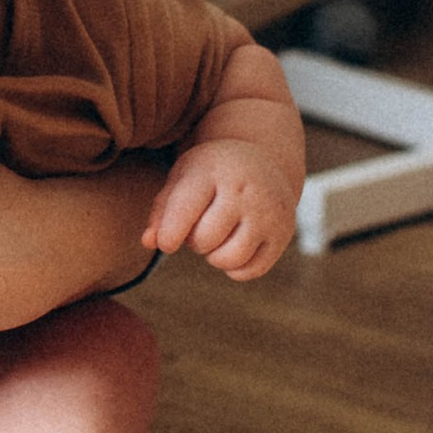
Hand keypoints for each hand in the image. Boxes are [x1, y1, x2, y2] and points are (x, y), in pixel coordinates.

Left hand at [143, 141, 297, 279]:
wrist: (263, 161)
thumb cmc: (211, 175)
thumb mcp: (183, 180)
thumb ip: (162, 211)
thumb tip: (149, 242)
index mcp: (213, 170)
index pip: (185, 209)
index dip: (170, 234)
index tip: (167, 243)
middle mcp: (245, 190)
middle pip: (205, 240)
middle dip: (194, 242)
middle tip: (200, 227)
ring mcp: (268, 212)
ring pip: (229, 259)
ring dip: (214, 257)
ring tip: (216, 239)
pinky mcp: (283, 233)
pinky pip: (250, 271)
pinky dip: (235, 269)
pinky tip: (233, 247)